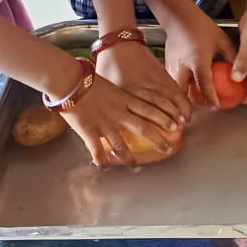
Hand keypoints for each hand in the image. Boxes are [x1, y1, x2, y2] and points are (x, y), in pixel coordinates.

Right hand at [56, 64, 183, 168]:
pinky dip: (102, 160)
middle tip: (168, 148)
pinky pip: (97, 150)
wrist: (68, 80)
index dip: (165, 118)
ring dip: (129, 156)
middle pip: (144, 128)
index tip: (177, 124)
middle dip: (158, 139)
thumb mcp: (111, 86)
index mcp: (124, 99)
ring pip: (122, 144)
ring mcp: (104, 123)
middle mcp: (118, 113)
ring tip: (134, 164)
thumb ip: (120, 97)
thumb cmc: (87, 80)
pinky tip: (104, 166)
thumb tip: (126, 103)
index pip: (150, 110)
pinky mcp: (88, 131)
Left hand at [95, 38, 189, 124]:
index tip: (157, 136)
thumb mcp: (105, 88)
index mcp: (124, 92)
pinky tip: (185, 107)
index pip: (139, 111)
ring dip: (177, 110)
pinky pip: (173, 87)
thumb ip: (112, 107)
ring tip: (184, 121)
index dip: (150, 125)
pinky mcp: (160, 72)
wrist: (119, 43)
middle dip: (168, 119)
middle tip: (176, 131)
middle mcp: (140, 86)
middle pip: (157, 105)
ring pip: (168, 96)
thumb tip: (115, 126)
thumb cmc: (109, 67)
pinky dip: (181, 98)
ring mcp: (152, 79)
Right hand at [161, 9, 237, 106]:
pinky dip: (179, 88)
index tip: (217, 107)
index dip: (211, 98)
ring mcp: (171, 66)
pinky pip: (172, 83)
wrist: (179, 17)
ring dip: (185, 97)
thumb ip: (231, 57)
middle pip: (184, 93)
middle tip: (203, 105)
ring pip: (176, 90)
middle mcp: (182, 66)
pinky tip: (188, 87)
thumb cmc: (201, 27)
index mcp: (198, 60)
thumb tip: (239, 72)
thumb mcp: (221, 41)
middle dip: (193, 103)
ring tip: (196, 99)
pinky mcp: (165, 65)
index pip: (204, 84)